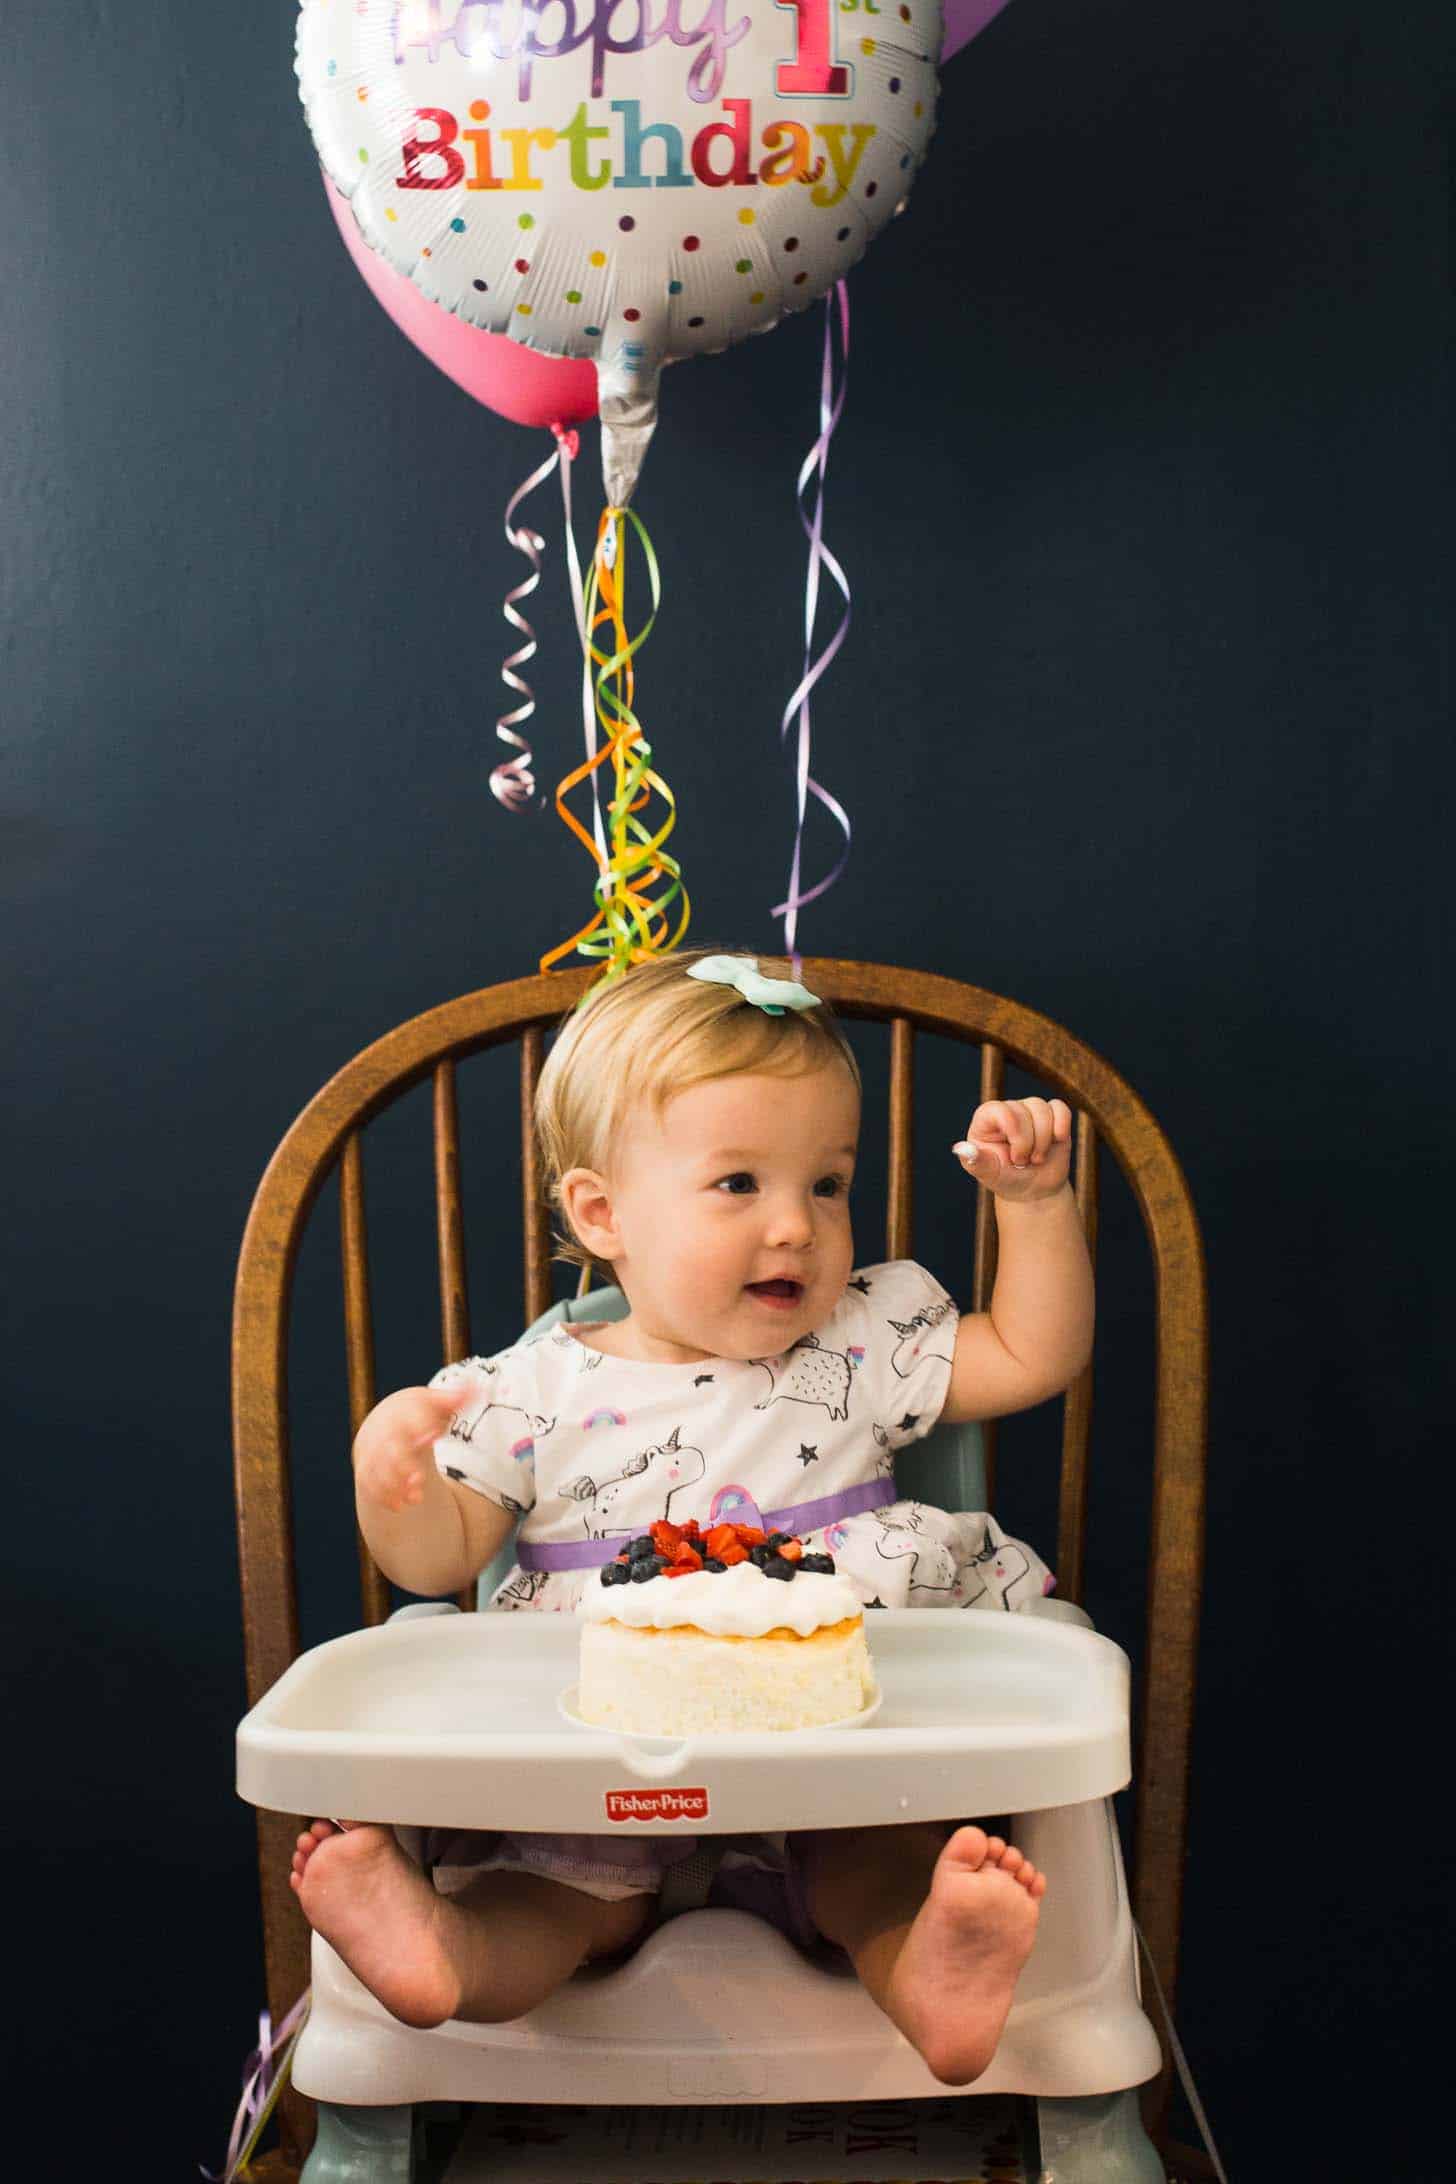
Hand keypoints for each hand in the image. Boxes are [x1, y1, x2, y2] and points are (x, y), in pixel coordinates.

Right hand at [352, 1381, 474, 1514]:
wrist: (381, 1424)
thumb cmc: (416, 1414)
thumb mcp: (434, 1403)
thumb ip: (455, 1399)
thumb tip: (477, 1388)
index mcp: (404, 1412)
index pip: (410, 1417)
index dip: (420, 1426)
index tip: (434, 1435)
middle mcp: (385, 1433)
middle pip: (390, 1447)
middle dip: (403, 1464)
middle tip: (420, 1479)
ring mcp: (374, 1452)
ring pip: (378, 1470)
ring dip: (395, 1485)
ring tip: (417, 1498)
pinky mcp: (367, 1470)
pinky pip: (370, 1485)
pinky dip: (384, 1497)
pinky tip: (402, 1506)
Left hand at [952, 1098, 1072, 1200]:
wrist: (1032, 1189)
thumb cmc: (1005, 1179)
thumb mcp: (988, 1173)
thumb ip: (975, 1160)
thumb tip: (960, 1149)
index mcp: (986, 1119)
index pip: (1000, 1110)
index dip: (1014, 1133)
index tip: (1015, 1158)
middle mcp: (1008, 1110)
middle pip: (1025, 1110)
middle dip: (1029, 1143)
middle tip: (1023, 1163)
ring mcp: (1030, 1111)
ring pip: (1043, 1109)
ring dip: (1045, 1140)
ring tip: (1037, 1158)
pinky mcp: (1052, 1116)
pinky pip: (1060, 1109)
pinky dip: (1062, 1126)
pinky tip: (1057, 1141)